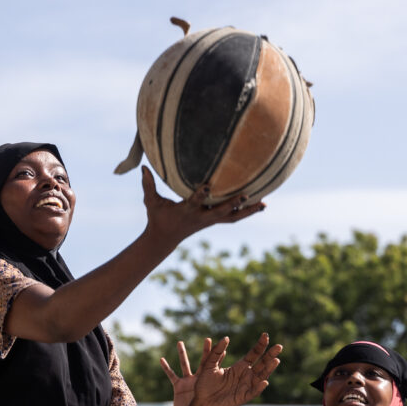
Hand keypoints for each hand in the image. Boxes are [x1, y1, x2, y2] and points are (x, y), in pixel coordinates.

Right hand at [140, 166, 264, 247]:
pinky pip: (234, 217)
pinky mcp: (214, 221)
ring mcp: (209, 221)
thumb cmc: (157, 217)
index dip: (201, 194)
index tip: (209, 185)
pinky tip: (261, 206)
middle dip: (232, 203)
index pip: (195, 202)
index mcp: (187, 211)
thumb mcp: (150, 202)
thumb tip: (142, 166)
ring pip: (232, 217)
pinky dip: (247, 212)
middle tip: (246, 194)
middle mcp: (201, 217)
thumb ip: (148, 185)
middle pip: (220, 212)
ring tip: (264, 204)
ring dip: (247, 211)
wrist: (164, 239)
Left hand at [160, 333, 281, 405]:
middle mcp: (246, 376)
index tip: (266, 335)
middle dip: (270, 355)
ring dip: (269, 369)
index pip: (254, 354)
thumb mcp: (209, 365)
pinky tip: (264, 381)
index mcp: (239, 367)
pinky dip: (259, 387)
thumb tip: (226, 338)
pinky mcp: (242, 397)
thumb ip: (216, 352)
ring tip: (275, 360)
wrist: (201, 404)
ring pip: (261, 376)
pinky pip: (253, 392)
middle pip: (262, 364)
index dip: (260, 345)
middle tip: (279, 346)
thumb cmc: (205, 385)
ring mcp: (246, 386)